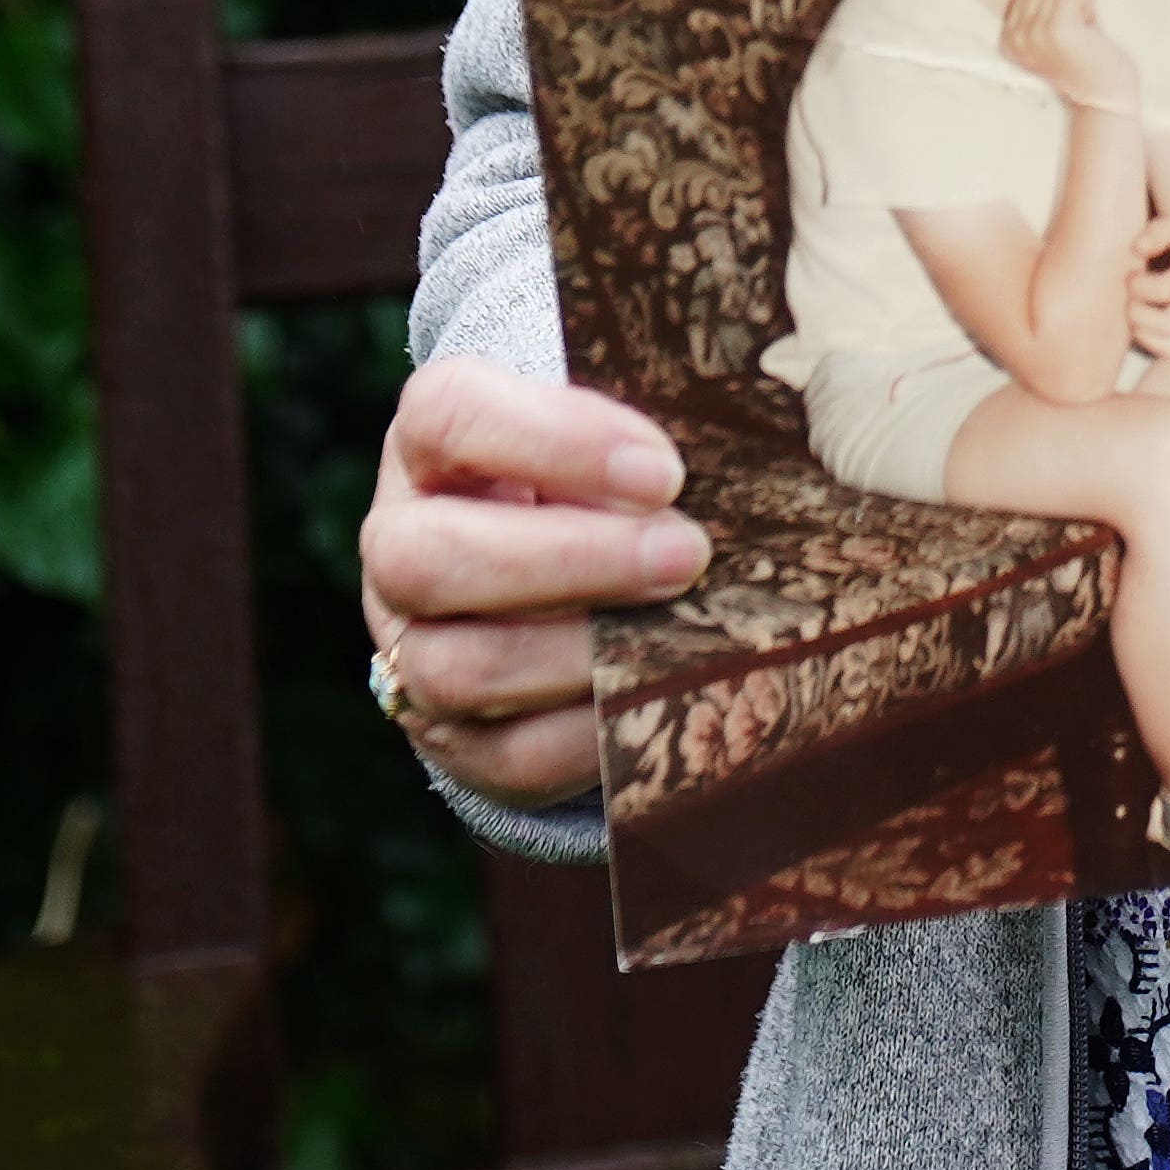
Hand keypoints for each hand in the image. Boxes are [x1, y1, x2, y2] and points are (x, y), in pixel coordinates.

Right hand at [355, 355, 709, 809]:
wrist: (556, 575)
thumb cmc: (606, 479)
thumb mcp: (615, 434)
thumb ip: (652, 436)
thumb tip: (768, 450)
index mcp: (432, 440)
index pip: (451, 415)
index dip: (553, 441)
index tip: (664, 471)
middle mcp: (400, 541)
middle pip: (435, 558)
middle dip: (571, 561)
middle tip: (687, 554)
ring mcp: (411, 647)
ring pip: (458, 668)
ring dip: (579, 654)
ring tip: (679, 631)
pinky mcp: (453, 737)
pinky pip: (506, 754)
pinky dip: (588, 735)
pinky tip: (656, 700)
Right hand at [997, 0, 1146, 116]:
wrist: (1103, 96)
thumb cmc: (1083, 57)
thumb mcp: (1050, 32)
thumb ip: (1039, 8)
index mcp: (1008, 39)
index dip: (1054, 6)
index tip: (1064, 35)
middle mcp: (1015, 38)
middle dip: (1066, 3)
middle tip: (1075, 34)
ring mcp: (1034, 34)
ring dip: (1078, 7)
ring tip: (1081, 35)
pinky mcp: (1057, 30)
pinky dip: (1088, 8)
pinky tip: (1089, 32)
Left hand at [1125, 216, 1169, 355]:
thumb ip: (1160, 230)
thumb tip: (1136, 249)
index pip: (1165, 289)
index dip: (1138, 283)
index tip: (1134, 271)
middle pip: (1166, 324)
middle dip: (1135, 310)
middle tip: (1133, 292)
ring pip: (1167, 345)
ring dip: (1139, 329)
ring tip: (1135, 308)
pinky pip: (1169, 350)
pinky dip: (1147, 340)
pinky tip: (1142, 320)